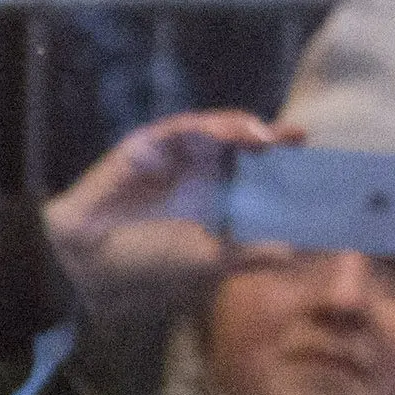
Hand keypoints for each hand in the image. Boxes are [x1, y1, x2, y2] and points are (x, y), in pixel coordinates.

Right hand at [43, 108, 297, 322]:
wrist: (83, 264)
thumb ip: (254, 253)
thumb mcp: (210, 263)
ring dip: (243, 130)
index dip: (283, 169)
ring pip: (214, 134)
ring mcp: (171, 159)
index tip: (312, 167)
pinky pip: (181, 129)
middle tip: (298, 137)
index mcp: (212, 204)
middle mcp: (195, 177)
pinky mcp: (147, 147)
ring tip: (269, 136)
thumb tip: (300, 249)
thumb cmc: (143, 268)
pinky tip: (233, 132)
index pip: (254, 178)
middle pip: (239, 148)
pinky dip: (209, 126)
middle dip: (270, 140)